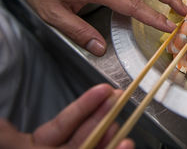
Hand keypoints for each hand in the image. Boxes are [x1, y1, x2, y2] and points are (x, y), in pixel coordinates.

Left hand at [0, 84, 133, 148]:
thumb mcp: (4, 145)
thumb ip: (6, 136)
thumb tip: (4, 123)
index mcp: (37, 148)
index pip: (65, 124)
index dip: (85, 106)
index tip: (104, 91)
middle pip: (86, 136)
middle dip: (104, 117)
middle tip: (120, 101)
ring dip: (114, 141)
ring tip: (126, 128)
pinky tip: (124, 146)